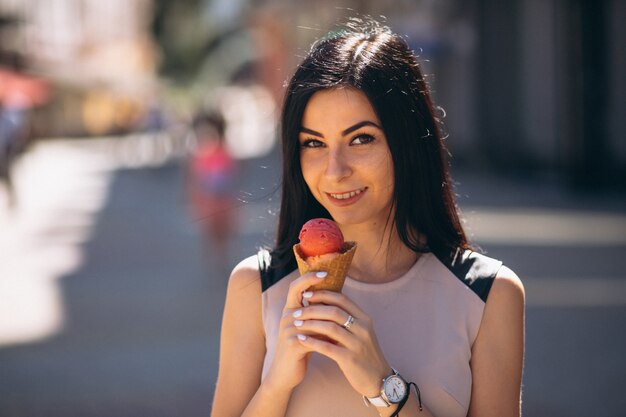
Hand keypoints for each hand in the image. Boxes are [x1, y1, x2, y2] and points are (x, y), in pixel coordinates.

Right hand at [263, 271, 328, 391]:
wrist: (285, 373)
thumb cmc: (301, 347)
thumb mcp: (308, 327)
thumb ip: (317, 313)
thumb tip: (336, 296)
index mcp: (290, 311)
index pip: (296, 287)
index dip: (308, 278)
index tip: (325, 272)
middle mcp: (287, 317)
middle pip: (300, 295)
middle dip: (317, 288)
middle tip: (332, 280)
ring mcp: (288, 330)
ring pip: (311, 315)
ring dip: (327, 314)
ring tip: (343, 310)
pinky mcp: (293, 345)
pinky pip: (312, 334)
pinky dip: (326, 334)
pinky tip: (338, 334)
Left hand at [293, 290, 391, 397]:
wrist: (378, 378)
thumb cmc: (363, 353)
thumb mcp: (359, 332)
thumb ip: (345, 319)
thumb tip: (323, 303)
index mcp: (364, 318)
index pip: (342, 299)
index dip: (323, 294)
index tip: (307, 294)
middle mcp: (362, 328)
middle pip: (334, 312)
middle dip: (312, 309)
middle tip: (297, 311)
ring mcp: (357, 344)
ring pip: (330, 328)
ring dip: (310, 324)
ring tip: (296, 324)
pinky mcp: (350, 359)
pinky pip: (328, 348)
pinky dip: (313, 342)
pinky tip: (301, 339)